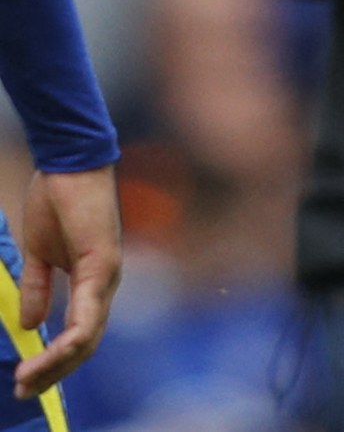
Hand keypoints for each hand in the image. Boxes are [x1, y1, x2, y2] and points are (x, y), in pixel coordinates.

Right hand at [13, 164, 117, 397]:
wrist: (68, 164)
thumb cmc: (57, 202)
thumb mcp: (40, 254)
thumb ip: (39, 287)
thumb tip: (31, 326)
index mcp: (93, 283)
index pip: (80, 335)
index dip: (54, 361)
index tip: (25, 381)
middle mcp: (107, 284)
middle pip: (87, 343)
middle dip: (54, 372)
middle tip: (22, 391)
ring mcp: (109, 274)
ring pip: (89, 334)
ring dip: (58, 362)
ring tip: (27, 380)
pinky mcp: (103, 262)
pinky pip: (90, 308)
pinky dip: (72, 333)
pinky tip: (53, 349)